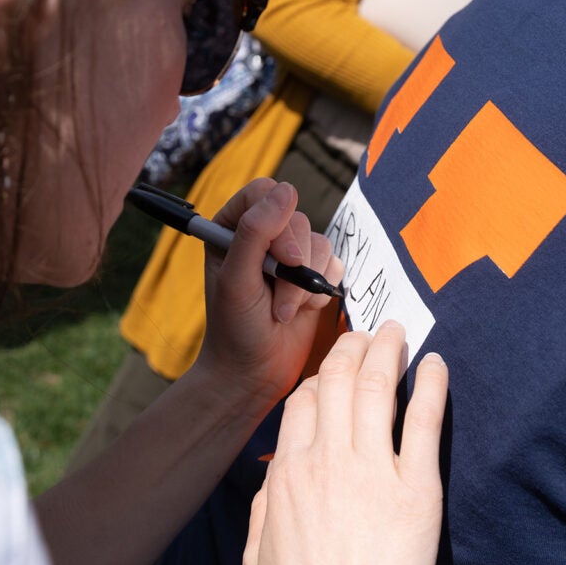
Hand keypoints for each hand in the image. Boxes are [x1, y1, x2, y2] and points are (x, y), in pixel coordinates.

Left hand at [193, 178, 342, 410]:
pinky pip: (334, 264)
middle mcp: (261, 236)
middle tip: (278, 301)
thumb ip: (256, 232)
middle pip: (296, 219)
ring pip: (319, 242)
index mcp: (231, 228)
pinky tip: (302, 311)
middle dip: (293, 265)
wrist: (254, 373)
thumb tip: (286, 191)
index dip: (279, 219)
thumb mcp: (238, 279)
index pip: (263, 193)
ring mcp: (289, 256)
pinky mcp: (312, 275)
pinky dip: (321, 291)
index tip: (283, 258)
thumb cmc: (235, 328)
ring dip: (305, 283)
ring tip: (283, 312)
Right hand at [243, 324, 447, 564]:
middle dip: (353, 347)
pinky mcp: (417, 491)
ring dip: (388, 351)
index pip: (304, 401)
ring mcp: (372, 472)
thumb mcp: (258, 556)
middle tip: (367, 332)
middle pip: (338, 381)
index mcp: (288, 473)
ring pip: (376, 388)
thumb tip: (272, 481)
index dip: (321, 375)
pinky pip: (423, 423)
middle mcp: (327, 461)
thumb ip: (262, 510)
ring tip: (398, 332)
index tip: (335, 367)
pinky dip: (431, 386)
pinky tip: (436, 364)